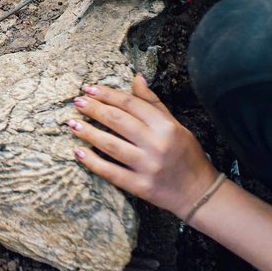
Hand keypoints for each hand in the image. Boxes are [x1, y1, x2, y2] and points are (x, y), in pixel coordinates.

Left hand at [69, 75, 219, 218]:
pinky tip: (78, 152)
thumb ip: (153, 103)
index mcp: (166, 126)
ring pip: (111, 145)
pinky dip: (93, 162)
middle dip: (94, 109)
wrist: (199, 192)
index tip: (89, 89)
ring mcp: (148, 167)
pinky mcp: (141, 187)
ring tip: (72, 124)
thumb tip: (136, 78)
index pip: (131, 104)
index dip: (107, 95)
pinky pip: (111, 172)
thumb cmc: (186, 154)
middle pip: (118, 121)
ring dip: (88, 133)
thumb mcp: (175, 124)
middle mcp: (157, 144)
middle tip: (77, 103)